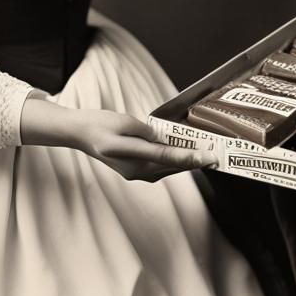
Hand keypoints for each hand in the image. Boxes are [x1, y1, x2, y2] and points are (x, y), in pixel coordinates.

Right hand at [72, 108, 216, 181]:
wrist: (80, 134)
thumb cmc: (99, 124)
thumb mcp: (123, 121)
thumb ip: (146, 131)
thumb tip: (164, 138)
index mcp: (130, 155)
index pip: (166, 155)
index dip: (189, 155)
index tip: (207, 156)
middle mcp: (135, 170)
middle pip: (171, 165)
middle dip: (194, 160)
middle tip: (216, 156)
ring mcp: (135, 174)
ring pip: (168, 169)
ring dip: (187, 163)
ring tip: (206, 156)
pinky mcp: (135, 172)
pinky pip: (160, 168)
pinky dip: (175, 162)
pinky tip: (186, 156)